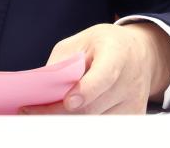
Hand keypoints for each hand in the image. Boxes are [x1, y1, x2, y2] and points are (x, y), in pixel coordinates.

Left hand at [21, 22, 169, 114]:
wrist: (138, 52)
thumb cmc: (104, 45)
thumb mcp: (79, 41)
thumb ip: (62, 63)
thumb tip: (43, 89)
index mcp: (116, 53)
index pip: (104, 76)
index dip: (86, 91)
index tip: (68, 102)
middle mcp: (130, 79)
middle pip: (95, 107)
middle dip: (61, 111)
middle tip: (31, 111)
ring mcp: (134, 101)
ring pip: (96, 122)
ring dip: (69, 118)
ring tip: (48, 110)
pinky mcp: (134, 116)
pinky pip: (103, 127)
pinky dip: (84, 122)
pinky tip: (71, 114)